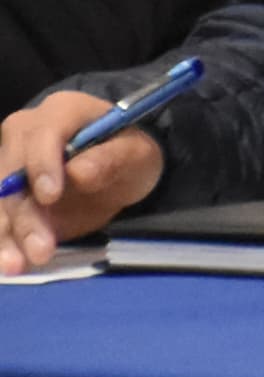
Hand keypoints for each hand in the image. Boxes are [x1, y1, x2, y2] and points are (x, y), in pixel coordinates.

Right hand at [0, 97, 161, 273]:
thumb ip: (112, 158)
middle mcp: (24, 133)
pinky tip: (9, 263)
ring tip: (18, 265)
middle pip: (13, 174)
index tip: (50, 197)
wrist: (117, 167)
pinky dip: (2, 241)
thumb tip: (79, 172)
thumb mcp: (136, 153)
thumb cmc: (128, 152)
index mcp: (61, 111)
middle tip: (42, 249)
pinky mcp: (6, 193)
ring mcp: (9, 162)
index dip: (42, 165)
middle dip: (24, 214)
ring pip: (0, 201)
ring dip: (6, 235)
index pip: (42, 135)